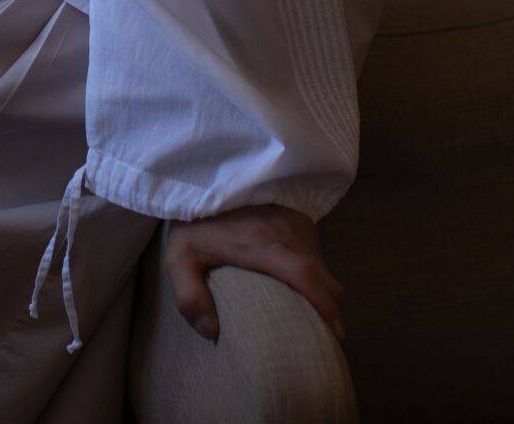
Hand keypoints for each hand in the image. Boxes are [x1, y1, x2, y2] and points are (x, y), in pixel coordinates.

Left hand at [164, 203, 346, 344]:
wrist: (201, 179)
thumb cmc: (191, 221)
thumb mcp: (179, 257)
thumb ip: (190, 298)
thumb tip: (213, 332)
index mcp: (260, 241)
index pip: (304, 273)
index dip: (322, 302)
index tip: (334, 328)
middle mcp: (284, 229)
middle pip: (322, 274)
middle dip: (330, 305)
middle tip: (327, 334)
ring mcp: (293, 219)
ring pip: (321, 262)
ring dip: (321, 287)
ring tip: (310, 310)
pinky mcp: (295, 212)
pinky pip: (315, 248)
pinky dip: (315, 269)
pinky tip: (299, 282)